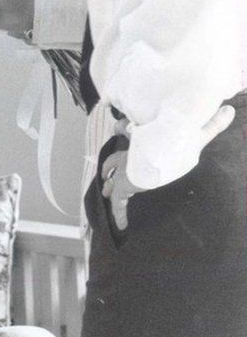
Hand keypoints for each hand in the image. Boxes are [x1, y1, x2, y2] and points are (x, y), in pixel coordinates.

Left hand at [101, 104, 234, 229]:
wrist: (163, 148)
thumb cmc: (178, 140)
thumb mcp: (198, 133)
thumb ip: (213, 124)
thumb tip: (229, 110)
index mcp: (145, 143)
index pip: (129, 134)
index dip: (125, 133)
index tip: (123, 131)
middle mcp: (133, 155)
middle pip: (117, 159)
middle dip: (112, 165)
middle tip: (107, 173)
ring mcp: (127, 169)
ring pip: (114, 179)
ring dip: (111, 186)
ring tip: (106, 192)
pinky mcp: (126, 184)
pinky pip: (119, 202)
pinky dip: (119, 213)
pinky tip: (121, 226)